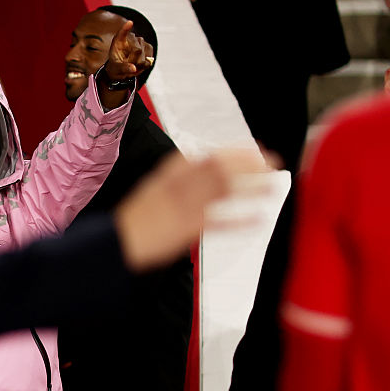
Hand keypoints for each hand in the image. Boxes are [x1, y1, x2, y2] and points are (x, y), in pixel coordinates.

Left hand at [104, 20, 153, 80]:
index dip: (126, 28)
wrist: (123, 68)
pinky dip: (145, 65)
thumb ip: (123, 68)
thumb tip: (134, 68)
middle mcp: (131, 39)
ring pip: (144, 56)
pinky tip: (139, 63)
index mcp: (118, 41)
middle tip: (127, 63)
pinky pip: (149, 59)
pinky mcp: (149, 47)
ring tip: (132, 63)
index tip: (130, 22)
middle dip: (133, 60)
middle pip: (137, 50)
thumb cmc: (116, 66)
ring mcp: (141, 42)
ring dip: (139, 63)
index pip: (122, 33)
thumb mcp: (116, 69)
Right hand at [114, 150, 269, 272]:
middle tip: (271, 162)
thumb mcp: (155, 187)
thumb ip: (178, 177)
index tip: (255, 151)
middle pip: (220, 168)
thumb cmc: (137, 217)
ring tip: (273, 184)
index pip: (208, 156)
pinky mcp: (186, 228)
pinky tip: (257, 218)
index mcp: (170, 173)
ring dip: (250, 186)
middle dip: (249, 164)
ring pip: (223, 189)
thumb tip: (198, 163)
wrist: (117, 240)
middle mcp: (179, 184)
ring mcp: (183, 205)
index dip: (235, 152)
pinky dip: (239, 220)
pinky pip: (218, 222)